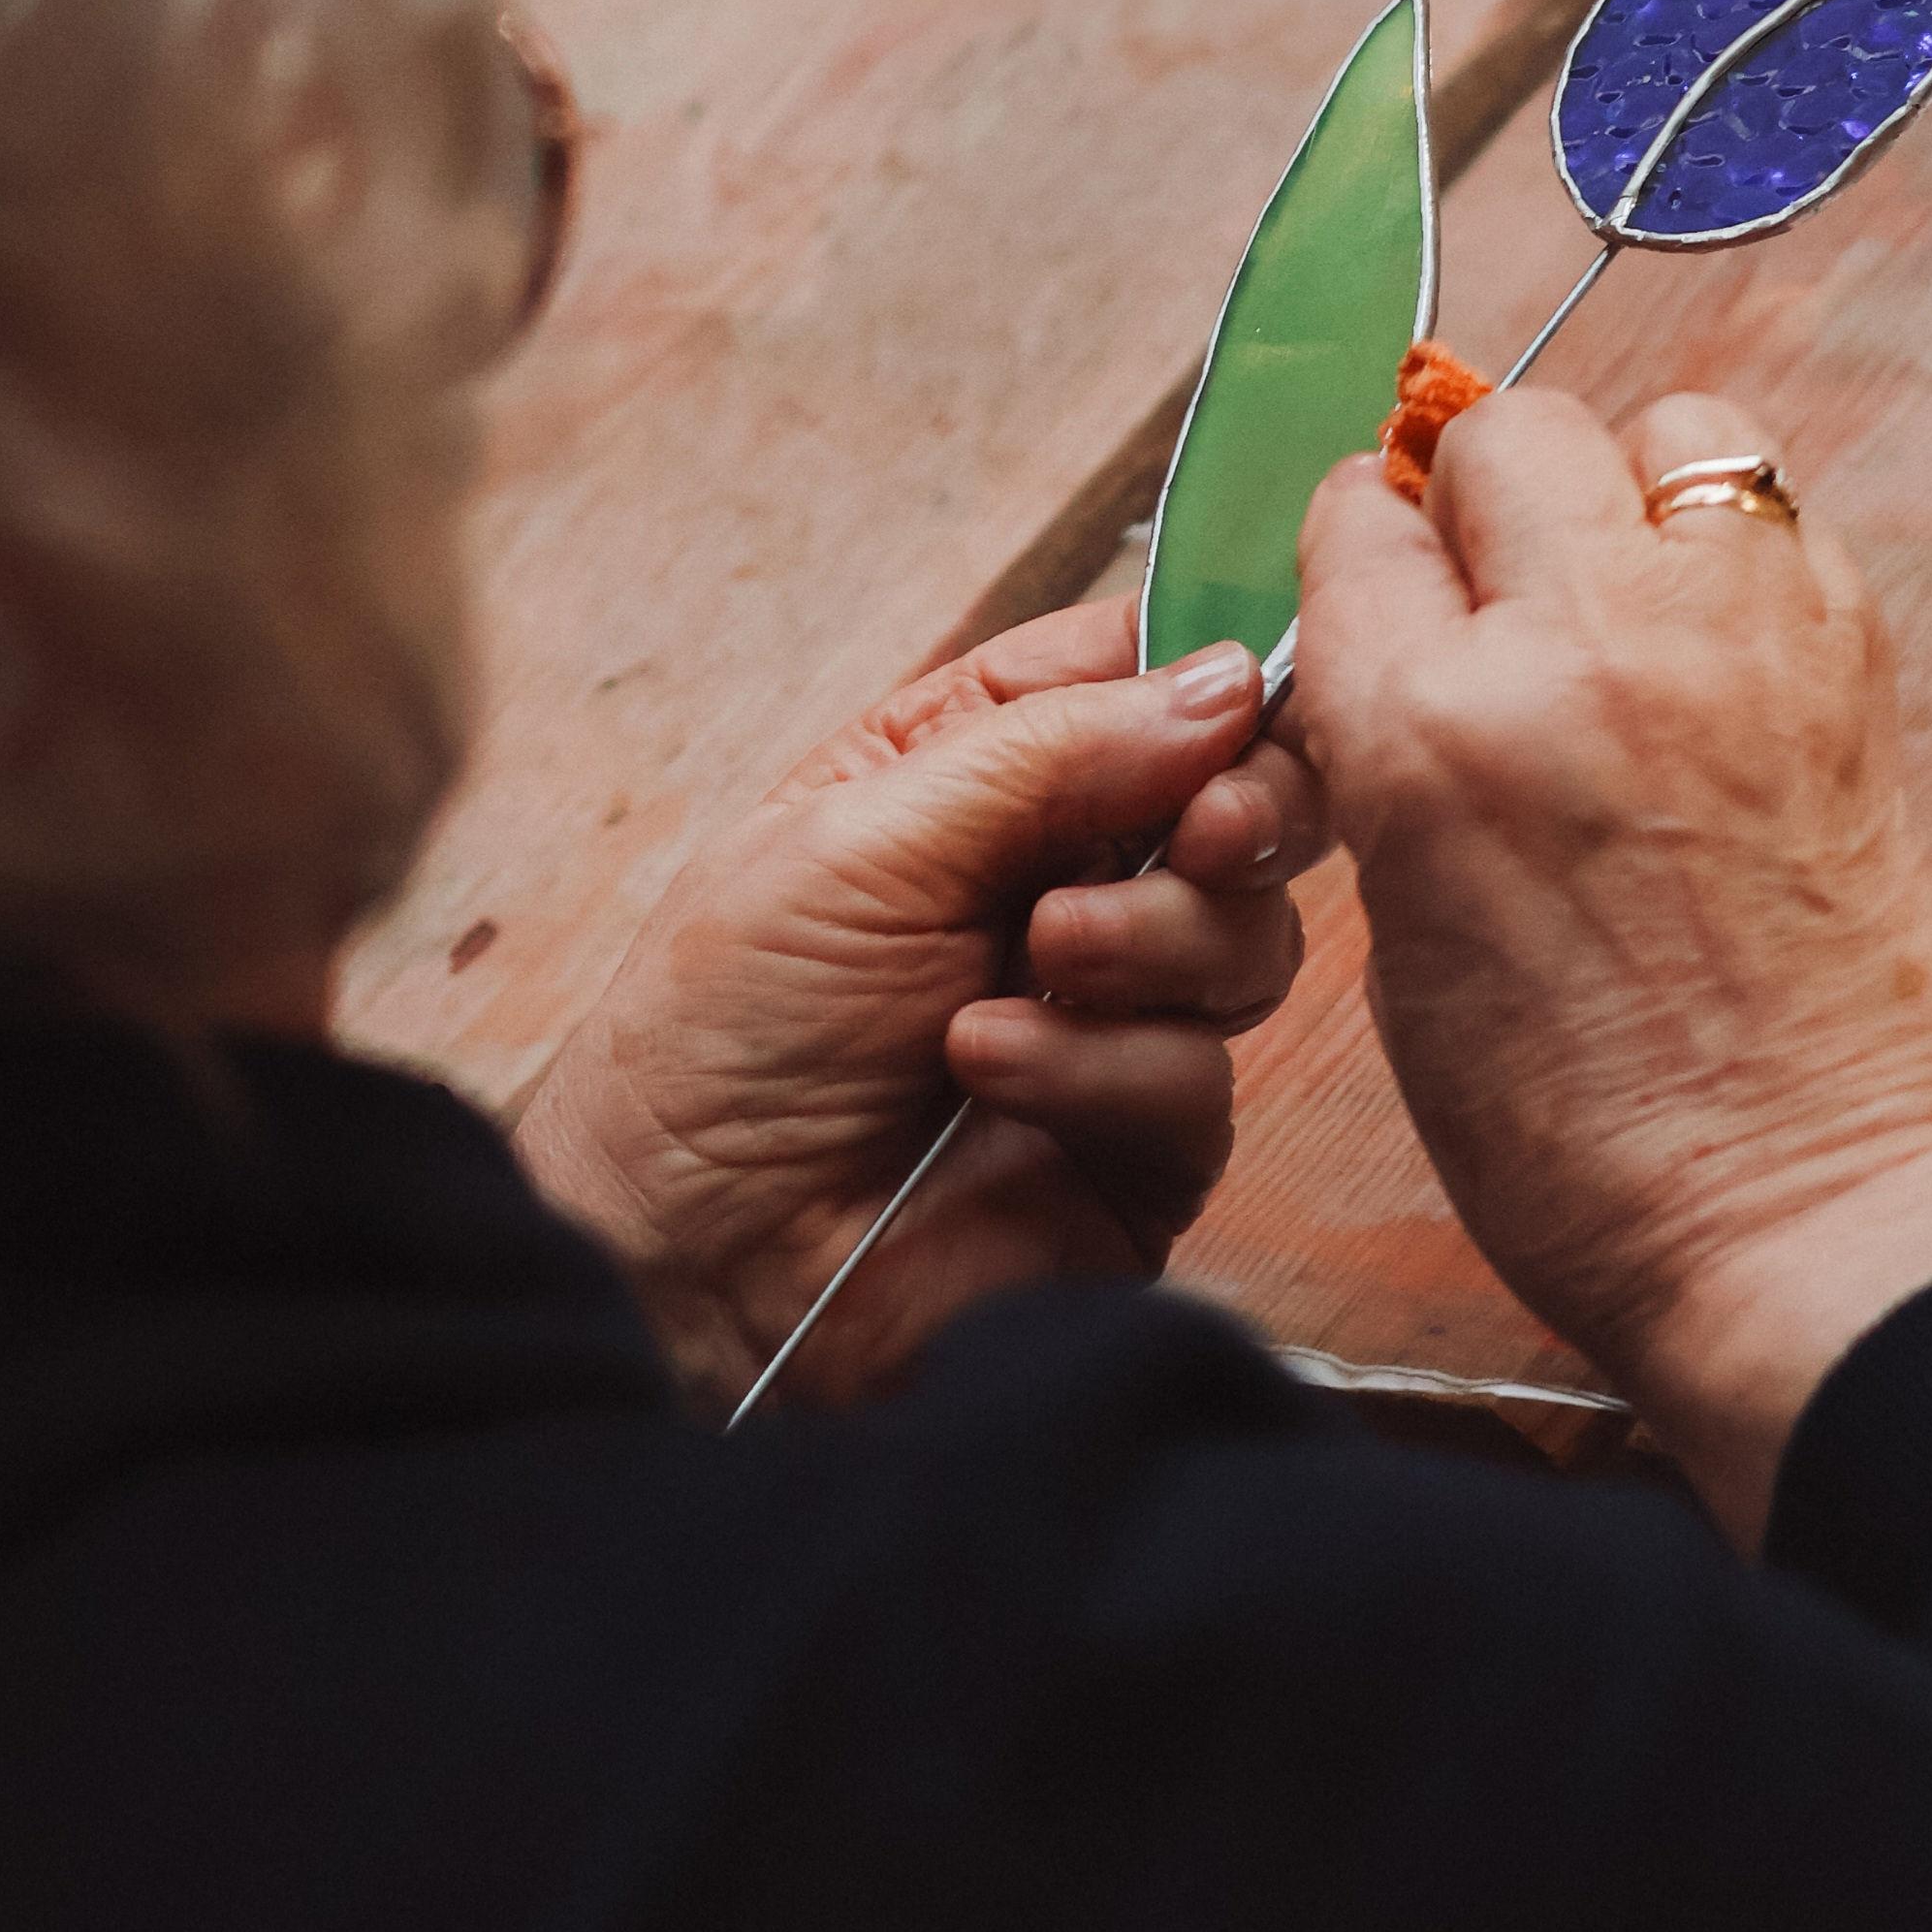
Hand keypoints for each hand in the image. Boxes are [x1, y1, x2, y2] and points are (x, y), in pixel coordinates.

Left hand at [518, 597, 1325, 1412]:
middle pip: (1235, 803)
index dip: (1201, 676)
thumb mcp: (859, 839)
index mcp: (976, 773)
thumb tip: (1224, 682)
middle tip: (1200, 830)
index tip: (1230, 690)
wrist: (685, 1255)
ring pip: (1247, 938)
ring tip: (1040, 957)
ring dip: (1157, 935)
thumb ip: (1047, 751)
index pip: (1136, 680)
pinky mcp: (1135, 1148)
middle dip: (1236, 806)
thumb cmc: (720, 1028)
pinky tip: (993, 1065)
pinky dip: (1106, 1064)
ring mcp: (1107, 1016)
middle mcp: (1058, 883)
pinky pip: (1200, 1080)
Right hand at [1289, 389, 1931, 1545]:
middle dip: (1480, 495)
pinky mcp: (1853, 659)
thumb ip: (1388, 761)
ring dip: (1623, 490)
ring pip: (1662, 429)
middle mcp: (1578, 646)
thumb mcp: (1398, 941)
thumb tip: (1406, 649)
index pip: (1355, 522)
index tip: (1378, 587)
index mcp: (1425, 731)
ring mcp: (1733, 637)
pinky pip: (1776, 513)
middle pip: (1503, 431)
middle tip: (1492, 586)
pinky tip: (1707, 653)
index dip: (1361, 555)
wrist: (1807, 1223)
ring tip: (1616, 596)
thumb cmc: (1584, 1138)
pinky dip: (1730, 550)